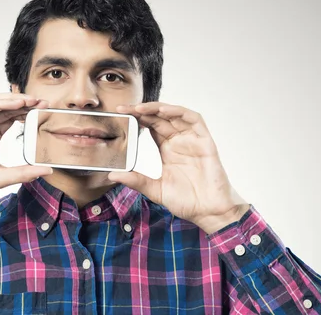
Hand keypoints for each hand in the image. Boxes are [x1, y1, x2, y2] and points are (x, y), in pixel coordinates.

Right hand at [0, 93, 52, 217]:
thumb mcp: (1, 177)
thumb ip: (23, 172)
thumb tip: (46, 170)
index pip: (11, 118)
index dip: (28, 112)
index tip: (45, 110)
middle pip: (5, 107)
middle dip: (25, 103)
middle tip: (43, 101)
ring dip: (13, 100)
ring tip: (31, 100)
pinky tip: (14, 104)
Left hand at [108, 103, 248, 233]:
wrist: (209, 212)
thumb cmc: (186, 201)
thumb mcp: (155, 190)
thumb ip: (136, 181)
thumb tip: (112, 175)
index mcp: (167, 149)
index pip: (150, 125)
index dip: (136, 118)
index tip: (120, 113)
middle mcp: (179, 141)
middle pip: (159, 117)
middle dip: (142, 110)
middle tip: (124, 108)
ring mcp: (192, 140)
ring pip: (175, 115)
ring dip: (158, 108)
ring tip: (140, 108)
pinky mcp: (205, 142)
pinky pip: (194, 120)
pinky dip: (179, 112)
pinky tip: (164, 112)